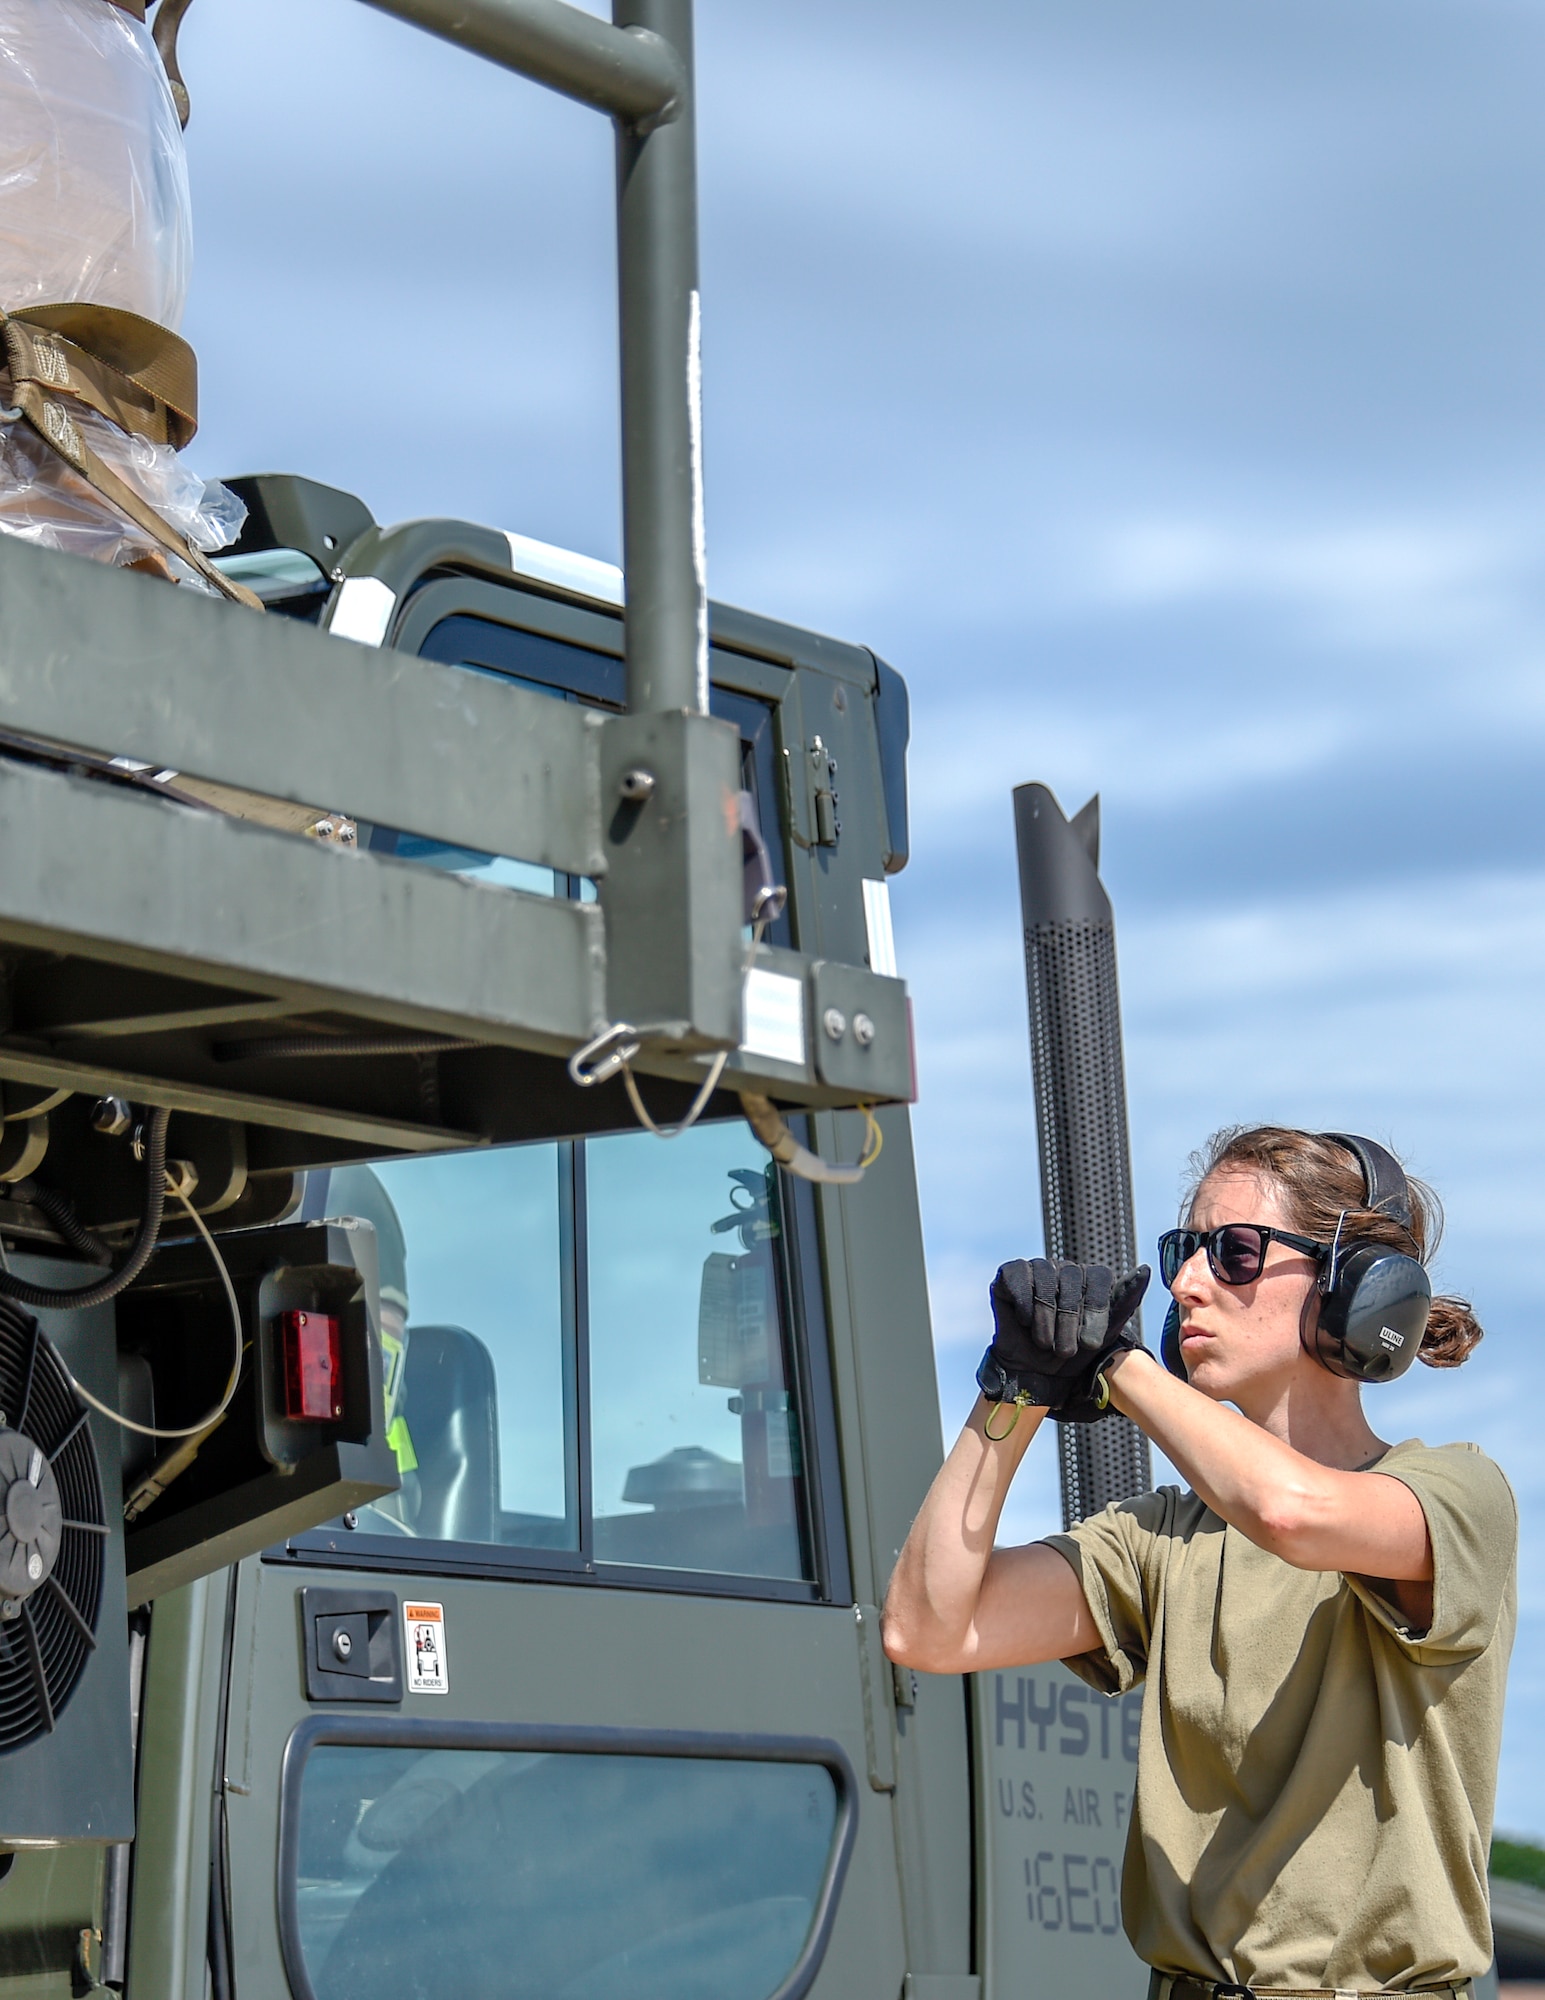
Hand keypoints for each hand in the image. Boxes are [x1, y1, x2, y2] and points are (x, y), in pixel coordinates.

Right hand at [976, 1259, 1149, 1412]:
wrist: (1036, 1373)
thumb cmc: (1072, 1353)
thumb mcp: (1105, 1331)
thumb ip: (1125, 1300)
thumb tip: (1145, 1270)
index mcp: (1087, 1278)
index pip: (1098, 1275)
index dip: (1096, 1307)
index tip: (1091, 1341)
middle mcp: (1062, 1268)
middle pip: (1071, 1275)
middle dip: (1069, 1317)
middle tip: (1067, 1350)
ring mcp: (1035, 1269)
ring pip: (1044, 1274)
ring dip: (1046, 1316)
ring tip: (1046, 1343)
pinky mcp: (1009, 1275)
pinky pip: (1018, 1274)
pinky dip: (1023, 1301)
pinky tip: (1025, 1322)